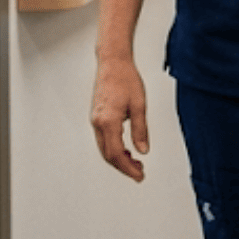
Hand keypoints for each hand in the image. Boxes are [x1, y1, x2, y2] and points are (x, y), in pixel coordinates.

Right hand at [91, 56, 150, 181]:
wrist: (113, 62)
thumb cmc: (126, 79)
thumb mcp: (139, 105)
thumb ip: (140, 130)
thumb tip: (143, 150)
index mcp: (108, 121)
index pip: (116, 154)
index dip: (128, 168)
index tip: (139, 176)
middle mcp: (98, 123)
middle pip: (108, 155)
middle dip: (123, 167)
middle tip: (140, 172)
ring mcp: (95, 120)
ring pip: (104, 148)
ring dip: (119, 159)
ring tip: (136, 162)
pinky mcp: (96, 117)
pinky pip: (103, 139)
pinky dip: (114, 149)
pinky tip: (126, 149)